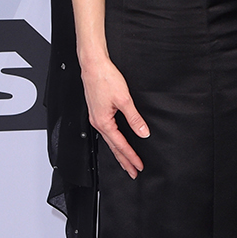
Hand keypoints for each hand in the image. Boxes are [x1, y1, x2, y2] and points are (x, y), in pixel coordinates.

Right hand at [80, 54, 149, 177]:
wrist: (93, 65)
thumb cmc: (104, 78)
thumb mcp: (124, 100)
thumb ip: (134, 118)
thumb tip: (143, 132)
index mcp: (103, 122)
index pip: (120, 145)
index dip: (131, 157)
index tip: (138, 166)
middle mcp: (97, 122)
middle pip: (113, 147)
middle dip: (124, 161)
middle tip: (133, 172)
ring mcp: (96, 118)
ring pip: (109, 141)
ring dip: (119, 153)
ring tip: (126, 162)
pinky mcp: (97, 112)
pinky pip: (106, 132)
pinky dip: (114, 141)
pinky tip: (117, 142)